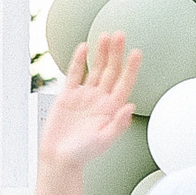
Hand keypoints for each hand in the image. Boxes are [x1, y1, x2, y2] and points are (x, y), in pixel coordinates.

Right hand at [38, 32, 140, 174]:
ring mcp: (84, 96)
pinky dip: (79, 61)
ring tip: (105, 36)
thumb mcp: (104, 141)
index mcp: (112, 108)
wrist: (59, 159)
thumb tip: (130, 106)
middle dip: (116, 53)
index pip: (124, 82)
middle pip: (111, 70)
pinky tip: (84, 48)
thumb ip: (118, 124)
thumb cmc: (83, 154)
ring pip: (95, 69)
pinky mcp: (67, 96)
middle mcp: (100, 99)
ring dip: (101, 53)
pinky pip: (74, 75)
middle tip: (120, 35)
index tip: (136, 52)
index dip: (131, 67)